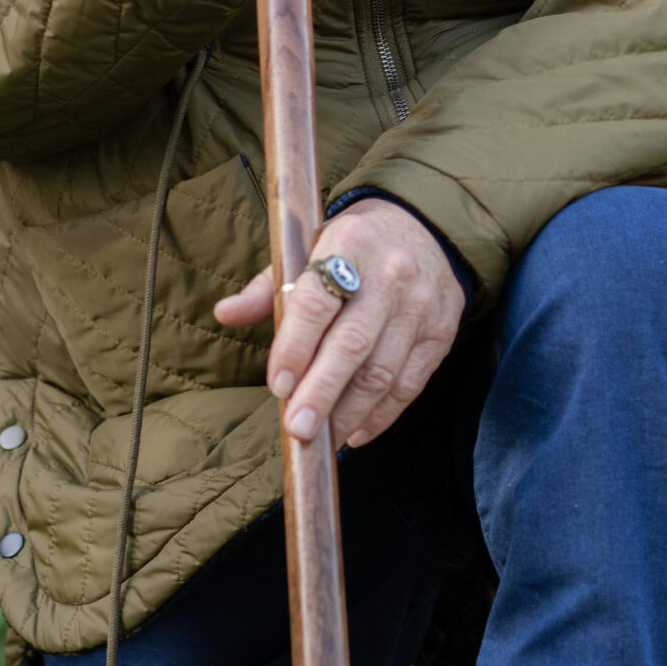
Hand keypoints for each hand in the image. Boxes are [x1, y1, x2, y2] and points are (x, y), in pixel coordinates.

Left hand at [214, 199, 464, 450]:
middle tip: (297, 429)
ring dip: (349, 413)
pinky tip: (356, 430)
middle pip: (352, 344)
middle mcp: (390, 274)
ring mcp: (420, 305)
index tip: (277, 385)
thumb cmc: (353, 245)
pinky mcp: (441, 332)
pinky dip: (381, 415)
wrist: (427, 227)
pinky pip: (410, 384)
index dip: (294, 347)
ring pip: (382, 372)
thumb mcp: (310, 246)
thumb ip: (268, 286)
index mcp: (349, 243)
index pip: (316, 301)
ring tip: (321, 437)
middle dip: (321, 393)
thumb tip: (225, 313)